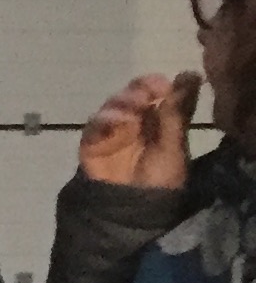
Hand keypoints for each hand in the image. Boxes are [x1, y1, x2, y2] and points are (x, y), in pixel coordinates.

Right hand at [77, 71, 197, 189]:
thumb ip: (177, 112)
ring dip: (122, 101)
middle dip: (139, 88)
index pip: (157, 94)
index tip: (165, 82)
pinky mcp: (92, 141)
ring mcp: (112, 130)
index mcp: (157, 122)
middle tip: (148, 89)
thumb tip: (191, 74)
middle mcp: (134, 122)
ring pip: (113, 105)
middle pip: (133, 95)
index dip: (158, 84)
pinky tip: (117, 120)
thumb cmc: (160, 179)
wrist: (133, 207)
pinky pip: (94, 125)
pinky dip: (104, 119)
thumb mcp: (174, 145)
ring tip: (134, 105)